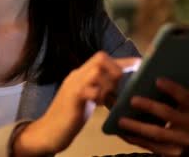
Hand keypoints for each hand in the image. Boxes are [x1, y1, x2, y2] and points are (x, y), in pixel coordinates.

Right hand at [13, 52, 139, 155]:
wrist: (48, 130)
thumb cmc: (70, 116)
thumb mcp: (88, 99)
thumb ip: (99, 89)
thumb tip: (119, 88)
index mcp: (81, 74)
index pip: (102, 59)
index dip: (122, 60)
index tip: (139, 64)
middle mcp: (77, 75)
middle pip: (100, 57)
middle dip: (117, 68)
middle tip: (120, 86)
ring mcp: (73, 85)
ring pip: (97, 71)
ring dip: (110, 83)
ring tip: (110, 97)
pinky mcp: (73, 98)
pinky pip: (91, 90)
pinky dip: (101, 96)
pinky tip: (102, 105)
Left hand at [118, 78, 188, 155]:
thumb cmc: (183, 118)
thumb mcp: (184, 107)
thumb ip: (170, 97)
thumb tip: (144, 81)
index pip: (185, 97)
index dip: (172, 89)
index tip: (157, 80)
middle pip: (169, 114)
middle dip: (150, 106)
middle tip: (132, 100)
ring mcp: (182, 142)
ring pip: (158, 133)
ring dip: (137, 126)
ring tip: (120, 120)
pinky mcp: (172, 153)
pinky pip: (151, 146)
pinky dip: (135, 139)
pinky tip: (122, 132)